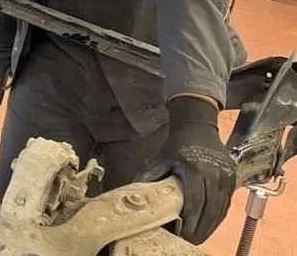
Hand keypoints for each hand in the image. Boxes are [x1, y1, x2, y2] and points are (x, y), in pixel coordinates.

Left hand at [137, 96, 235, 243]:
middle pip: (208, 211)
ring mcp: (224, 177)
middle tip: (189, 241)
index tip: (181, 236)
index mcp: (193, 169)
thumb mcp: (160, 159)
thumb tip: (136, 196)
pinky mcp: (232, 179)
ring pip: (219, 211)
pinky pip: (226, 204)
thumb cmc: (176, 145)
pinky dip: (218, 218)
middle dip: (199, 230)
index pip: (193, 203)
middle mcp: (212, 174)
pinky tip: (208, 226)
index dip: (189, 223)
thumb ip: (149, 177)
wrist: (197, 126)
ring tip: (197, 238)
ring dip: (210, 228)